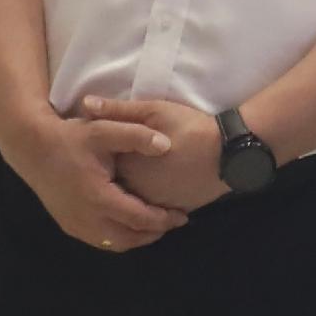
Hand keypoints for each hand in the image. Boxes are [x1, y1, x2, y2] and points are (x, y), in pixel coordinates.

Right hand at [0, 105, 187, 250]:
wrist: (32, 148)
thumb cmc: (70, 138)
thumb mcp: (103, 129)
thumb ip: (136, 135)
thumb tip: (167, 144)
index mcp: (98, 198)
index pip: (139, 219)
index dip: (164, 220)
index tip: (183, 216)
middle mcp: (87, 218)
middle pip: (129, 238)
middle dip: (154, 233)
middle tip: (173, 222)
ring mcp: (76, 225)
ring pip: (115, 243)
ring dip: (137, 238)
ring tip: (156, 224)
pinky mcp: (69, 226)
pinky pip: (100, 240)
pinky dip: (120, 237)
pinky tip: (130, 224)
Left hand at [80, 95, 228, 211]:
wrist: (229, 152)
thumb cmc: (189, 127)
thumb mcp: (153, 110)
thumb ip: (118, 110)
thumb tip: (85, 104)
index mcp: (127, 164)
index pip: (103, 163)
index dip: (106, 153)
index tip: (109, 145)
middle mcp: (136, 189)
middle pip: (117, 183)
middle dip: (119, 172)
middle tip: (127, 158)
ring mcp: (155, 203)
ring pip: (135, 198)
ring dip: (136, 187)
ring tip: (147, 170)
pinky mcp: (173, 210)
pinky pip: (155, 207)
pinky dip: (154, 197)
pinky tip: (162, 181)